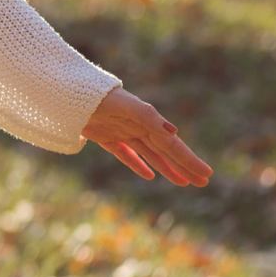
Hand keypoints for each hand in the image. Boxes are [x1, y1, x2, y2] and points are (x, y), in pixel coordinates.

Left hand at [81, 86, 211, 185]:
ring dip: (166, 168)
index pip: (172, 145)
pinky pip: (126, 154)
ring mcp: (122, 132)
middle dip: (184, 166)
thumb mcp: (126, 105)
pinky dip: (138, 165)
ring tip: (183, 183)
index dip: (189, 159)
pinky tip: (149, 176)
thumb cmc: (99, 96)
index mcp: (146, 120)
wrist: (69, 93)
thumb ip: (148, 117)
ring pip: (150, 155)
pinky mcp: (106, 137)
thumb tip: (174, 132)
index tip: (206, 173)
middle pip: (166, 151)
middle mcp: (137, 127)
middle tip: (203, 182)